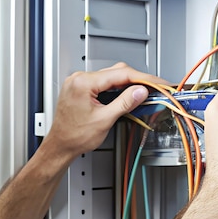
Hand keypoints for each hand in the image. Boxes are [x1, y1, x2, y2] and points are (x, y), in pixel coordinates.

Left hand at [43, 62, 164, 160]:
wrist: (60, 146)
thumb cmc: (74, 137)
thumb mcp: (105, 120)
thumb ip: (125, 103)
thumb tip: (141, 91)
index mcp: (83, 83)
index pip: (121, 74)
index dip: (143, 78)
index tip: (158, 83)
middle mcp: (79, 79)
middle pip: (116, 72)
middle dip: (137, 81)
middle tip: (154, 89)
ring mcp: (78, 82)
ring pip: (110, 76)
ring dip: (127, 85)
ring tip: (142, 94)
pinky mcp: (80, 88)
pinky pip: (102, 83)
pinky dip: (115, 89)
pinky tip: (125, 95)